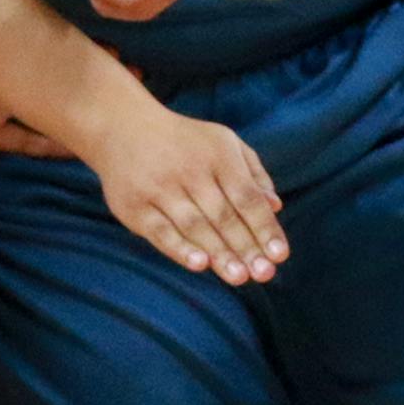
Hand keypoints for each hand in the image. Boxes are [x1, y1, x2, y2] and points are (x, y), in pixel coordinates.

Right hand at [90, 107, 288, 287]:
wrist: (123, 127)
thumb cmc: (185, 141)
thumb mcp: (224, 143)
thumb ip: (253, 173)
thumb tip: (275, 207)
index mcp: (218, 154)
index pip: (247, 196)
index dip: (264, 227)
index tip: (281, 254)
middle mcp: (190, 170)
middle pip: (223, 215)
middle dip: (246, 247)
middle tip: (264, 274)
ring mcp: (160, 188)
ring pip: (194, 226)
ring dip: (219, 253)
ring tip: (239, 277)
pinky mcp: (135, 205)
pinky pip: (160, 231)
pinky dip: (180, 249)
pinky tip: (199, 264)